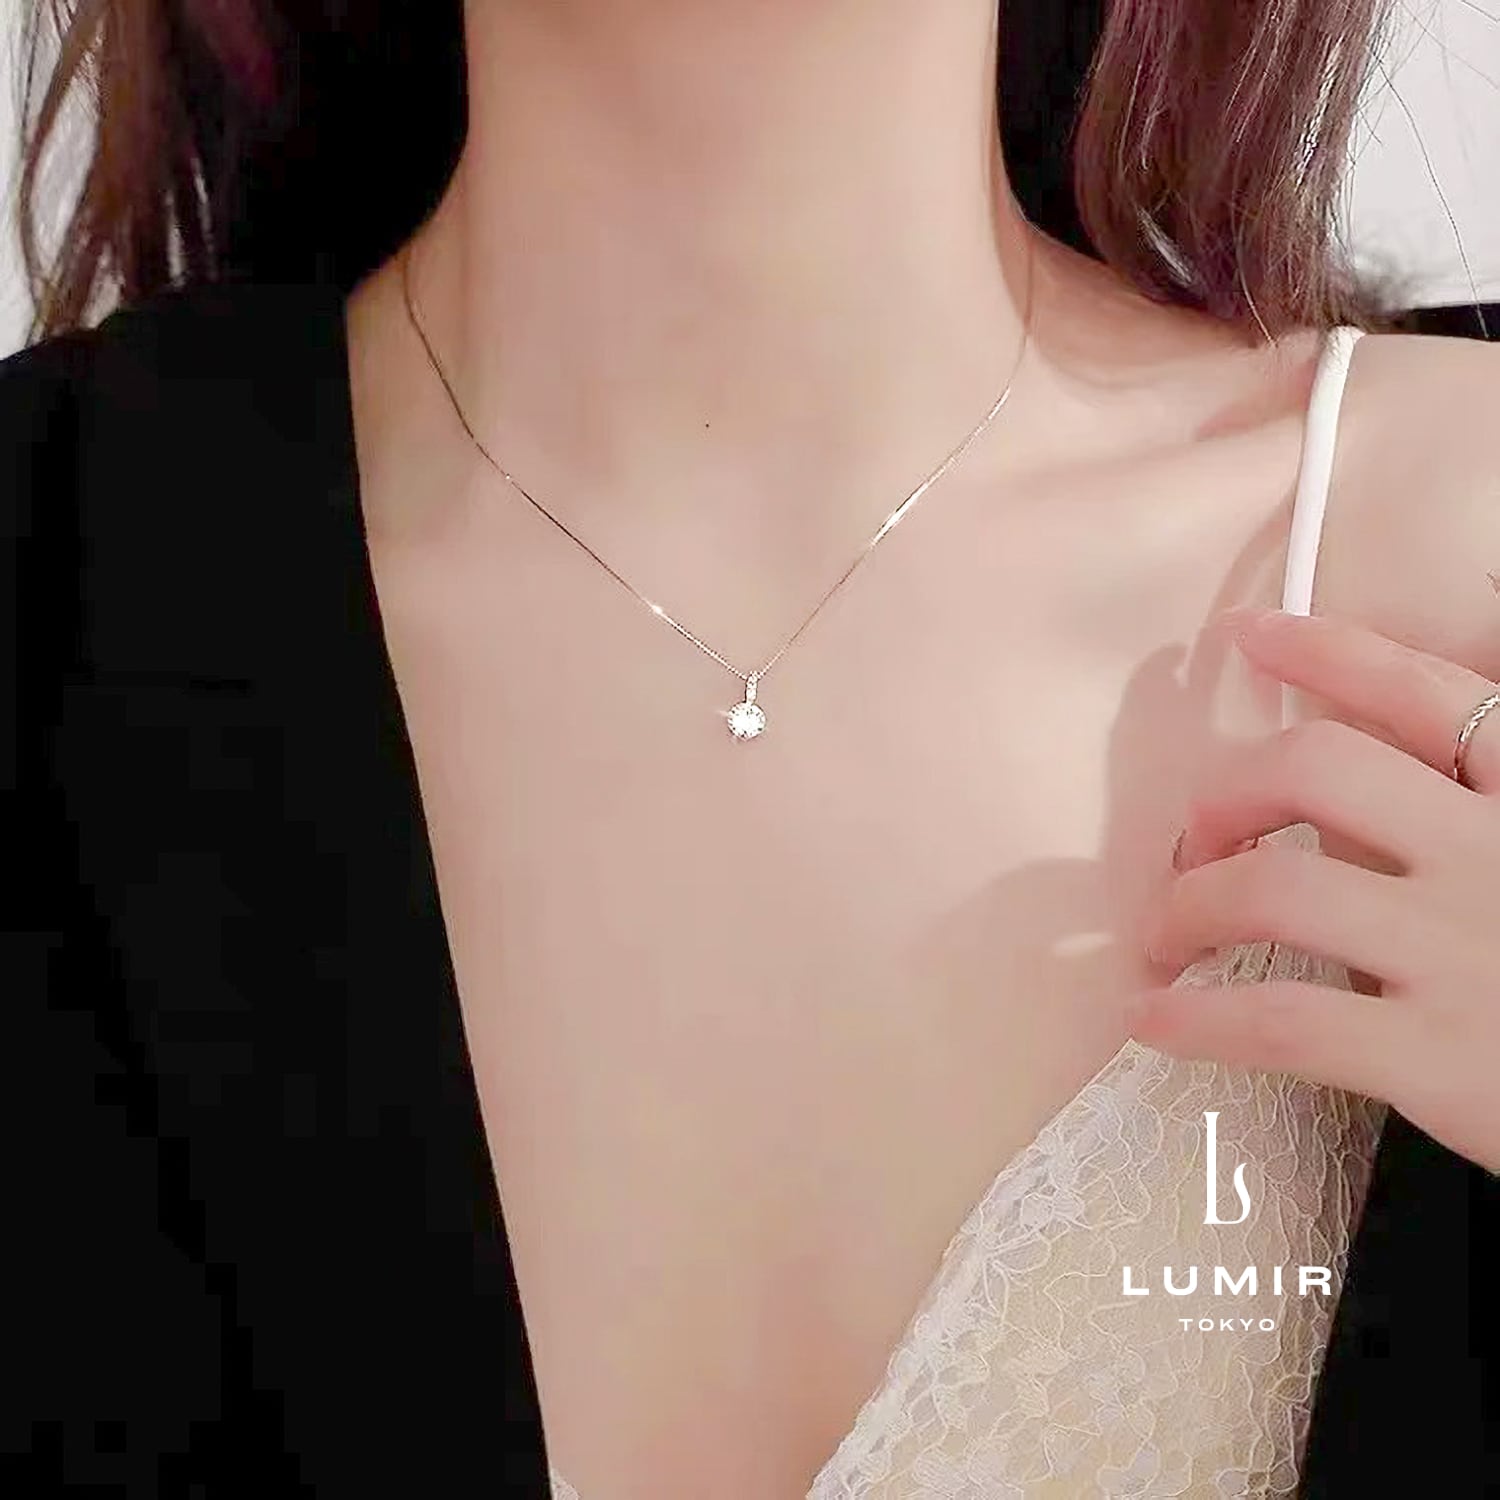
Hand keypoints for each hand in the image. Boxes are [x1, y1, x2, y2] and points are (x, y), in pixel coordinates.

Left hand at [1128, 606, 1499, 1172]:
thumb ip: (1480, 801)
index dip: (1330, 651)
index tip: (1252, 634)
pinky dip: (1195, 1018)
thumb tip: (1388, 768)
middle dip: (1228, 796)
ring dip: (1190, 906)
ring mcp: (1467, 953)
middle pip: (1317, 769)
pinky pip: (1281, 1019)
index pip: (1427, 691)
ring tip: (1164, 936)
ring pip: (1277, 886)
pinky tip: (1152, 1020)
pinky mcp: (1441, 1057)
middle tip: (1196, 840)